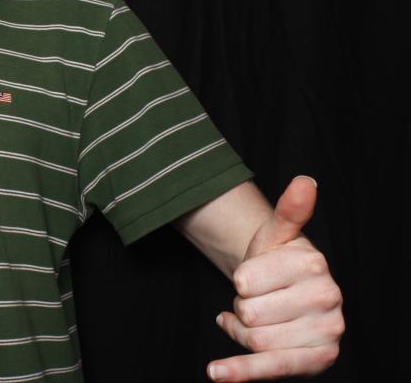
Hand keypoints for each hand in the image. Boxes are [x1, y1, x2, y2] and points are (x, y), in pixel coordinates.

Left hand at [208, 176, 343, 380]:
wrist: (290, 295)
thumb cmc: (277, 264)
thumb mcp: (276, 236)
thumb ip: (288, 212)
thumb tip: (305, 182)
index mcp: (313, 264)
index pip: (245, 281)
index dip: (239, 282)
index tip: (249, 279)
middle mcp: (329, 299)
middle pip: (250, 313)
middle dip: (241, 308)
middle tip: (253, 301)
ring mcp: (326, 333)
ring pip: (255, 340)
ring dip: (240, 333)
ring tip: (252, 320)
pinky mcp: (318, 360)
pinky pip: (272, 368)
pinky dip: (241, 372)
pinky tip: (217, 373)